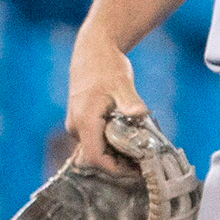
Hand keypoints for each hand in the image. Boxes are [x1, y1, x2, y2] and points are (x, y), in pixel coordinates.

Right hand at [65, 36, 144, 172]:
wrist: (93, 50)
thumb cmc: (106, 65)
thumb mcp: (122, 83)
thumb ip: (130, 100)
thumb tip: (140, 111)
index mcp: (84, 121)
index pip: (96, 158)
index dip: (116, 169)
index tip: (137, 169)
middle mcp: (76, 126)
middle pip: (96, 157)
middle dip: (119, 163)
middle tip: (144, 162)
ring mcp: (76, 124)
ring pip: (95, 149)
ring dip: (116, 154)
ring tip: (140, 150)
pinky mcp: (80, 121)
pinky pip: (94, 140)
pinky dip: (111, 144)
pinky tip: (129, 138)